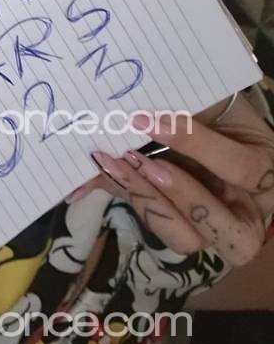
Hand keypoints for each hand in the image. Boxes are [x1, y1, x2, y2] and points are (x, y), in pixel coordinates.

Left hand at [65, 93, 273, 265]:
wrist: (208, 121)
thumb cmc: (219, 111)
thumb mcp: (214, 104)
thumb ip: (187, 107)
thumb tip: (143, 111)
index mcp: (263, 177)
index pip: (240, 169)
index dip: (197, 146)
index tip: (151, 120)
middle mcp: (244, 214)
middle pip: (226, 232)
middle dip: (181, 196)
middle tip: (139, 160)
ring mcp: (207, 227)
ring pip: (185, 238)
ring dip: (146, 200)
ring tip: (114, 165)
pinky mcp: (171, 222)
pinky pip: (147, 220)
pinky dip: (119, 195)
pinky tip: (87, 179)